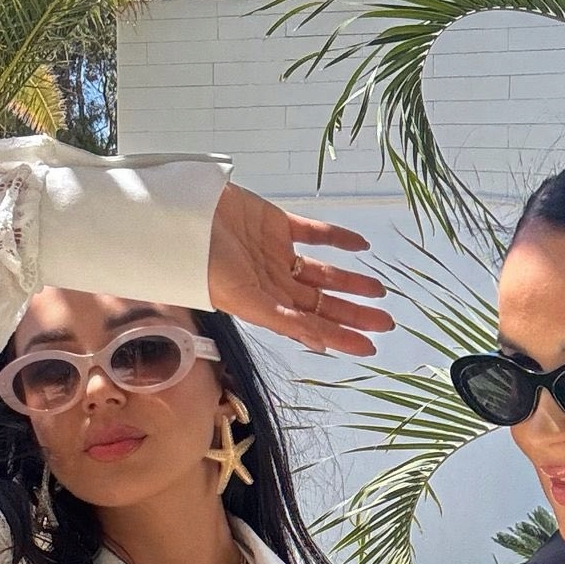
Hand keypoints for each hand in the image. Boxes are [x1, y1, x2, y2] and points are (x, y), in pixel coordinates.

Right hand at [208, 184, 393, 356]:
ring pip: (321, 273)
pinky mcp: (275, 223)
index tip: (369, 348)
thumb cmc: (201, 262)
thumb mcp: (242, 298)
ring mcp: (275, 254)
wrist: (179, 215)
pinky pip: (312, 233)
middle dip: (353, 314)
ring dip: (350, 281)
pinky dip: (337, 238)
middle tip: (385, 322)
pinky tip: (360, 244)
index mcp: (264, 305)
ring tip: (379, 289)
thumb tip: (318, 342)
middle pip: (321, 303)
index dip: (339, 337)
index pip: (310, 325)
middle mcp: (272, 284)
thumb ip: (280, 319)